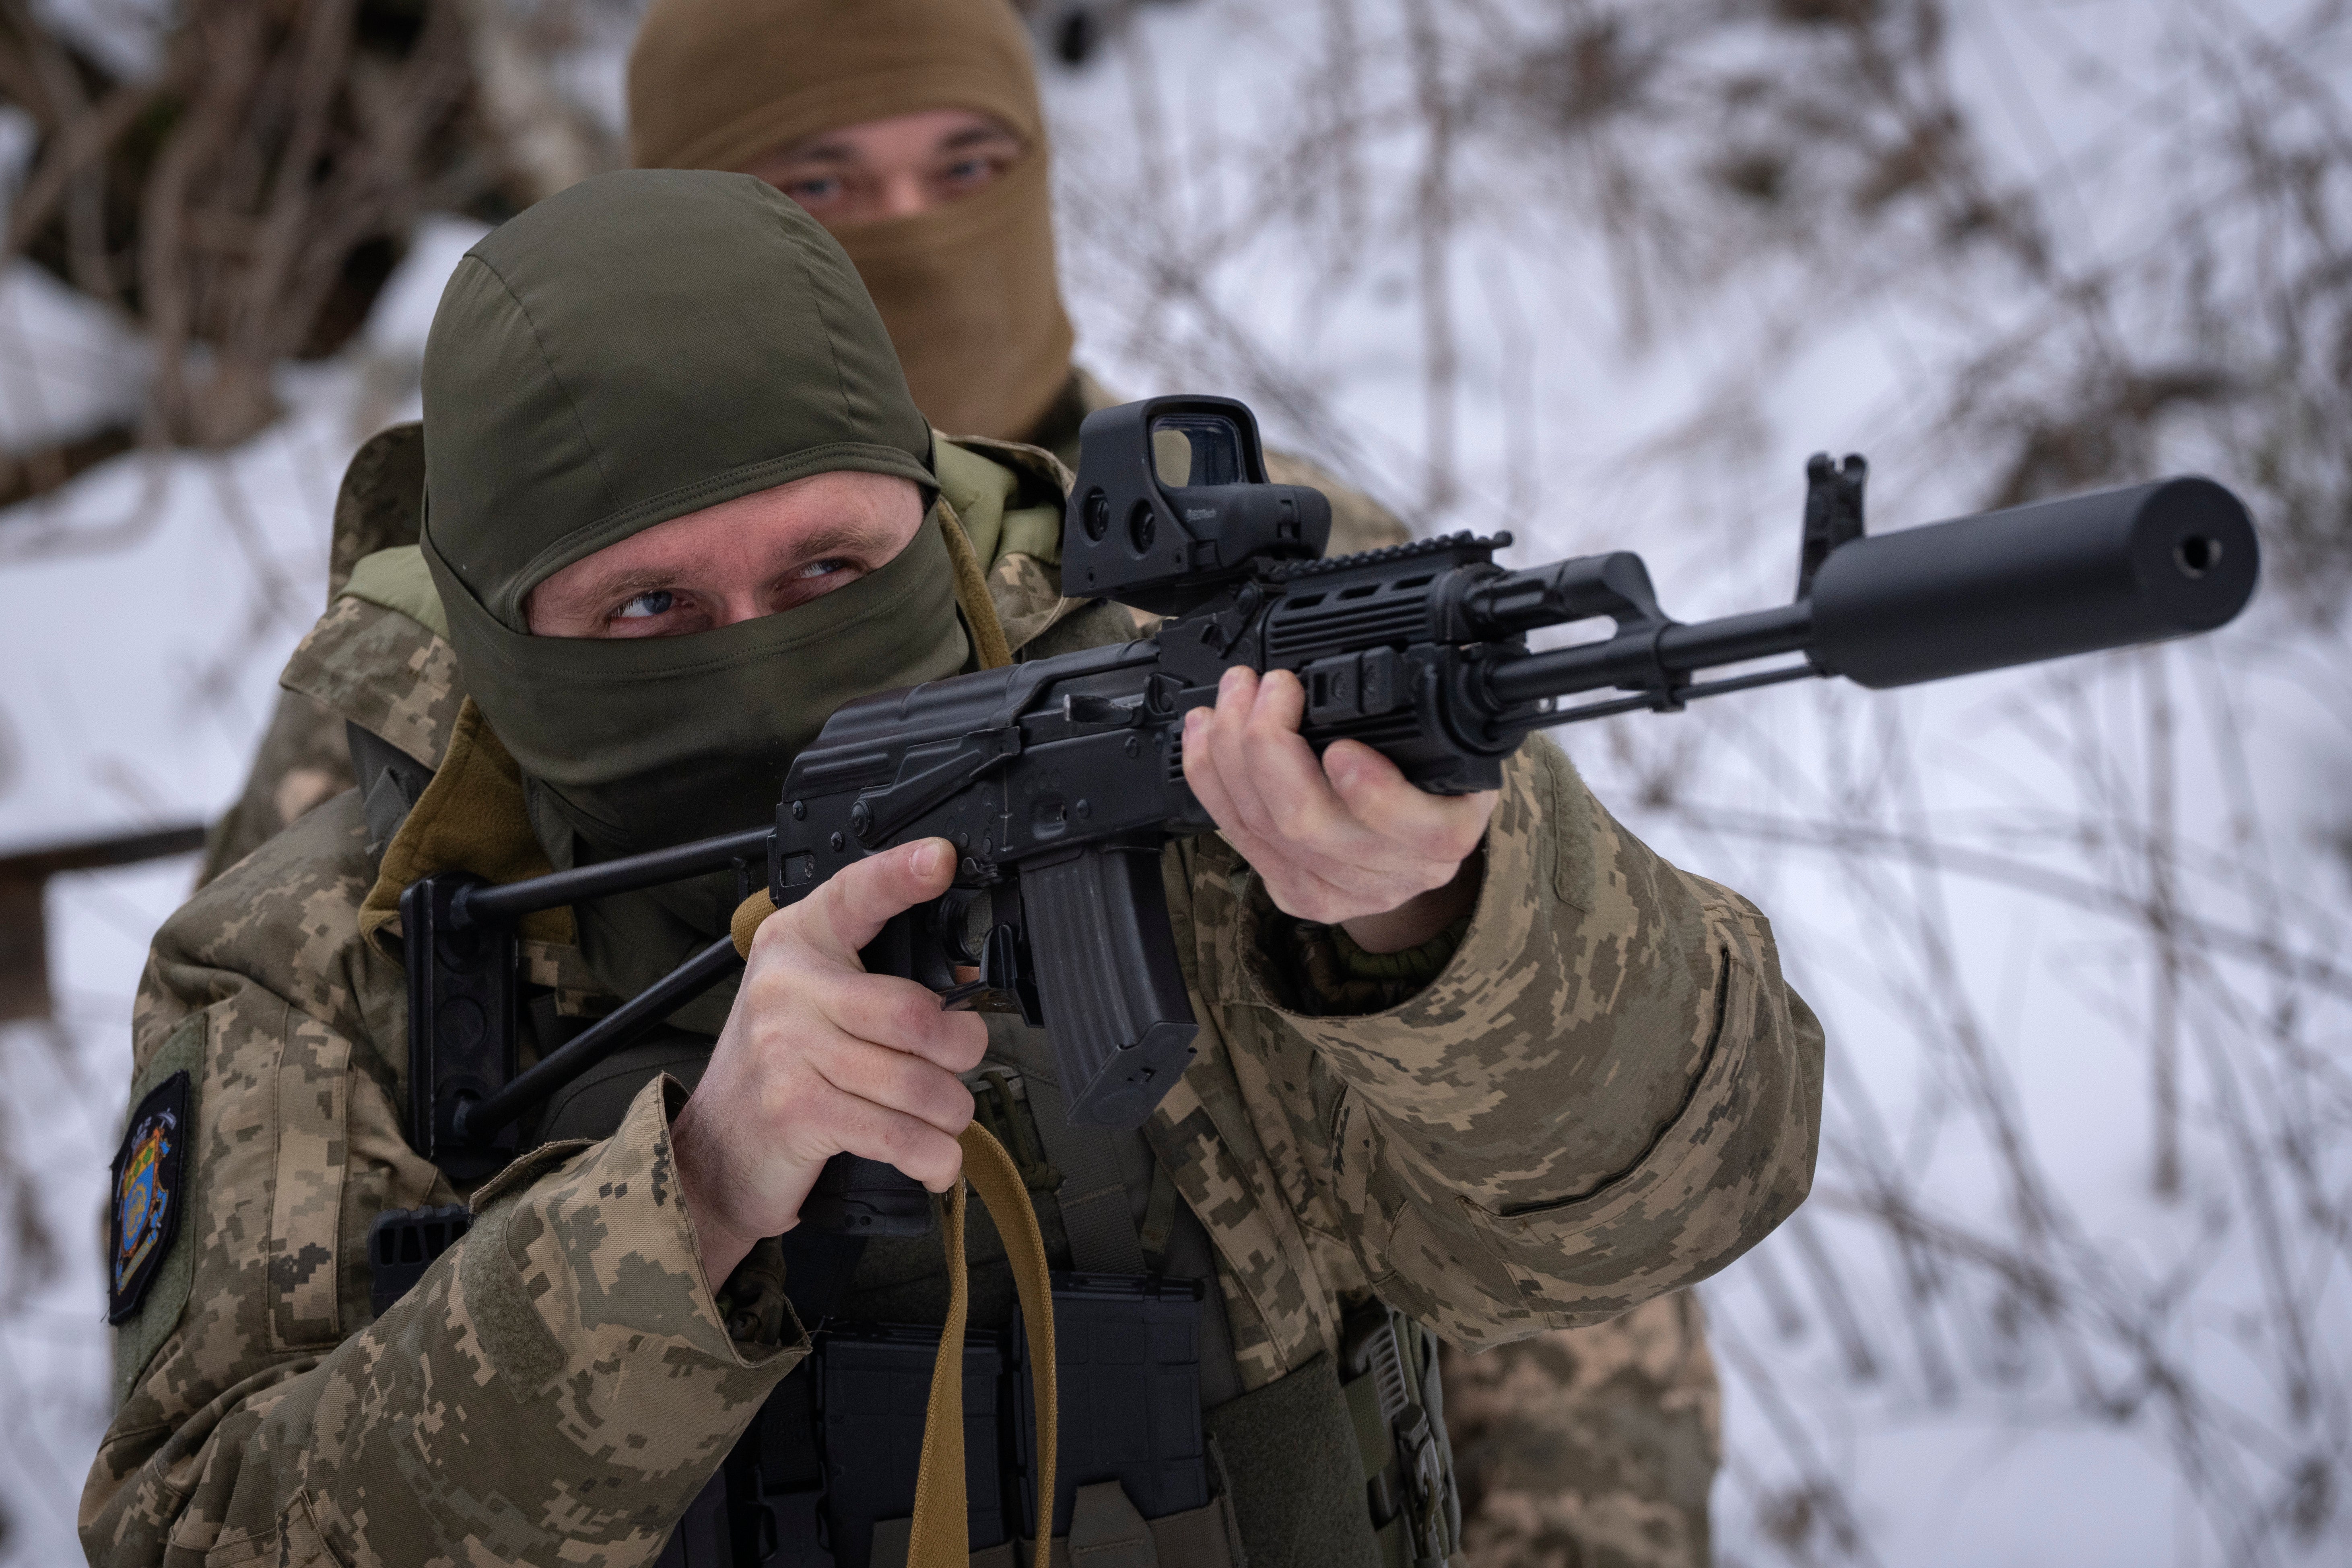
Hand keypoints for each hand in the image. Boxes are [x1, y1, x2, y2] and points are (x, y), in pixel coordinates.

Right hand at [671, 838, 985, 1282]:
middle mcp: (789, 987)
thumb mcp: (818, 1001)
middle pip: (913, 1013)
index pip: (855, 894)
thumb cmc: (782, 1065)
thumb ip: (882, 979)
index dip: (900, 875)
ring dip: (950, 1110)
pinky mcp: (797, 1112)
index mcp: (798, 941)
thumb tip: (967, 981)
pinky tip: (936, 1161)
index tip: (940, 859)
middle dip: (962, 1047)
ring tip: (945, 1115)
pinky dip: (932, 1156)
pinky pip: (895, 1134)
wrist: (713, 1149)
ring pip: (915, 1081)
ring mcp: (788, 1051)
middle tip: (960, 1060)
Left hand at [1181, 666, 1496, 952]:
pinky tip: (1205, 735)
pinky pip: (1237, 835)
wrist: (1413, 844)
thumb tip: (1387, 656)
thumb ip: (1423, 719)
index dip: (1376, 795)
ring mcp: (1337, 891)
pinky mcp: (1294, 893)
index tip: (1342, 749)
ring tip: (1234, 692)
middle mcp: (1394, 874)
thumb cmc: (1432, 780)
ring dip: (1231, 749)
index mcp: (1445, 835)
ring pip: (1262, 826)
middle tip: (1269, 684)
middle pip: (1310, 824)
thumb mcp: (1450, 745)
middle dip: (1269, 743)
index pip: (1420, 829)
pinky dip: (1211, 778)